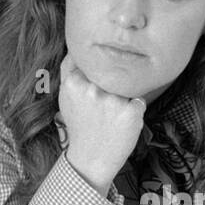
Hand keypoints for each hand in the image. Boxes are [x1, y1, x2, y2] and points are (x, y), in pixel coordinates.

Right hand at [56, 53, 145, 192]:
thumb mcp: (66, 96)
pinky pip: (139, 100)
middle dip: (112, 87)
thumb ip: (68, 69)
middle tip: (103, 108)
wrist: (91, 158)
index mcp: (74, 82)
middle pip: (113, 73)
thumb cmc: (80, 125)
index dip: (99, 75)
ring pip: (127, 86)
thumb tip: (76, 46)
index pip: (95, 63)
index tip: (95, 89)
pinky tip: (122, 123)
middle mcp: (92, 89)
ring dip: (124, 98)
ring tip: (111, 117)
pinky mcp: (130, 112)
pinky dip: (135, 110)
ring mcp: (112, 100)